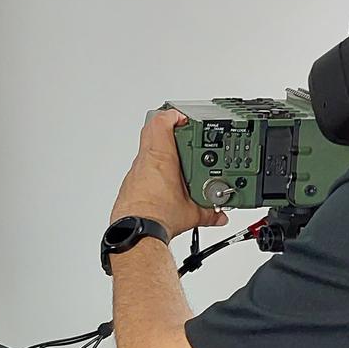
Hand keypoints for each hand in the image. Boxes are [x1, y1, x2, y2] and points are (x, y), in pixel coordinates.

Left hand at [111, 108, 228, 237]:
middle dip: (168, 129)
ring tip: (177, 162)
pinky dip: (153, 169)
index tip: (184, 118)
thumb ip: (209, 213)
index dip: (174, 114)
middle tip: (183, 136)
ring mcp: (135, 172)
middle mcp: (145, 161)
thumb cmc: (157, 218)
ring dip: (160, 150)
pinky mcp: (129, 184)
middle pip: (152, 129)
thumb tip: (219, 216)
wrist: (136, 233)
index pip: (162, 121)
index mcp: (161, 157)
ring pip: (145, 150)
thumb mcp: (191, 213)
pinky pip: (140, 168)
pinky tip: (164, 183)